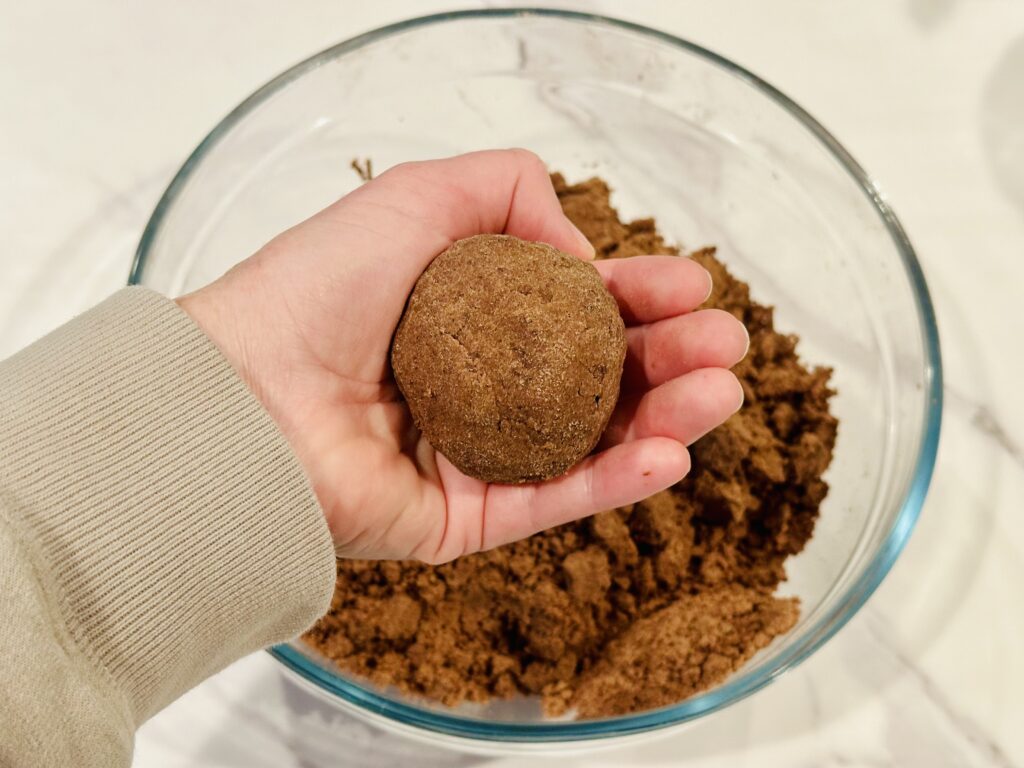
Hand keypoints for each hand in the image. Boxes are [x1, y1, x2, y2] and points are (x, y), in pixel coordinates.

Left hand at [178, 150, 747, 561]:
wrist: (245, 394)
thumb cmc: (318, 291)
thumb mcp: (418, 197)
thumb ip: (507, 189)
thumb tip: (579, 254)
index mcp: (470, 313)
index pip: (575, 305)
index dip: (638, 294)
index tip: (693, 284)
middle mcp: (479, 384)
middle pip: (596, 374)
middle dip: (669, 357)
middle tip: (726, 345)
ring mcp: (475, 454)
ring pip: (591, 440)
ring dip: (665, 417)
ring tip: (720, 394)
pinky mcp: (466, 518)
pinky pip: (554, 499)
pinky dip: (616, 479)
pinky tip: (670, 454)